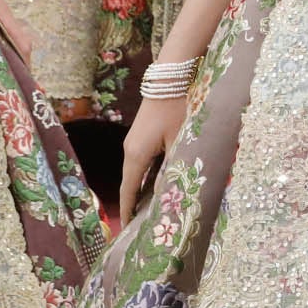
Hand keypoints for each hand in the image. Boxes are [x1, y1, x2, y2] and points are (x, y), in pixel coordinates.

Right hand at [117, 88, 189, 220]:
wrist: (171, 77)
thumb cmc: (177, 107)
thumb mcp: (179, 141)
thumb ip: (173, 168)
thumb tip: (167, 194)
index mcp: (135, 155)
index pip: (129, 190)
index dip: (128, 211)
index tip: (128, 230)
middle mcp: (130, 150)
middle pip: (131, 185)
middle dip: (135, 205)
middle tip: (142, 228)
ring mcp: (136, 142)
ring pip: (138, 174)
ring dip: (142, 192)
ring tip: (151, 213)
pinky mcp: (144, 136)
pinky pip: (144, 164)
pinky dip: (148, 178)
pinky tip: (157, 187)